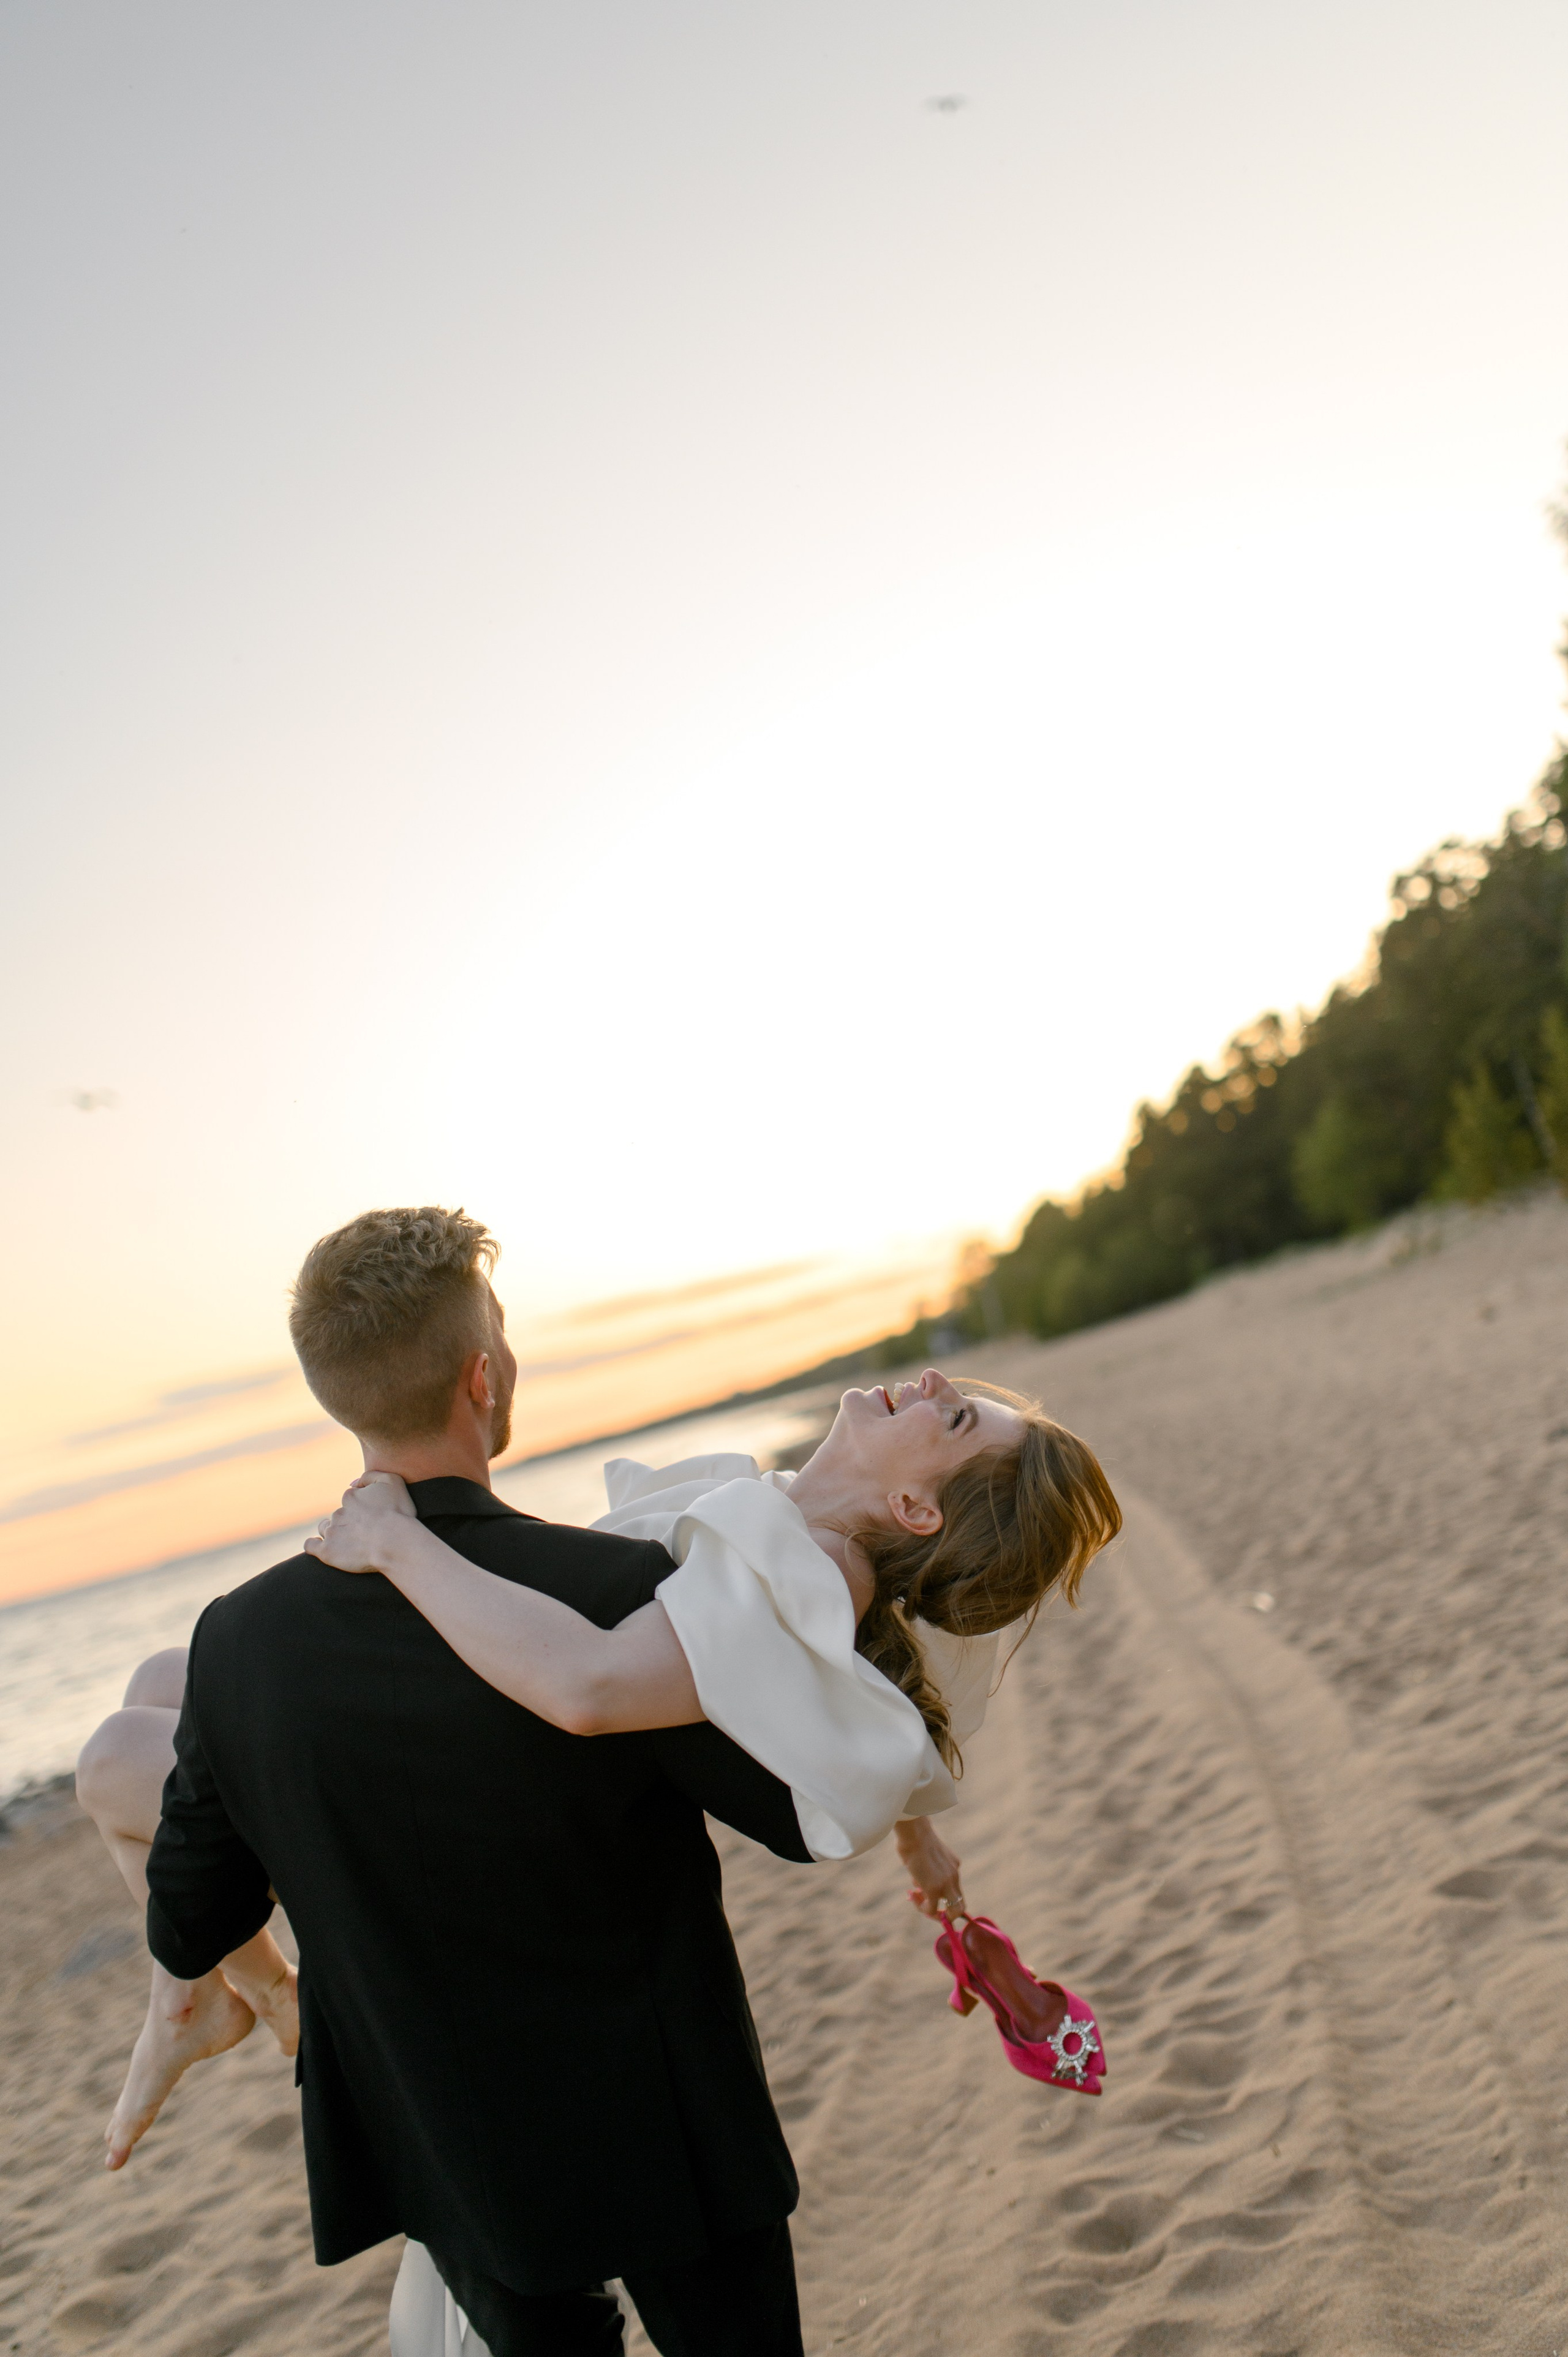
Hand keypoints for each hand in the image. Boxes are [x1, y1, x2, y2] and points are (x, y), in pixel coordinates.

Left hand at [303, 1472, 417, 1572]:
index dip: (361, 1508)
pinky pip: (311, 1545)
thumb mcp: (392, 1481)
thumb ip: (371, 1475)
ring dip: (333, 1532)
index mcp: (351, 1496)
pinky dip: (313, 1545)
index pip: (351, 1499)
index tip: (372, 1518)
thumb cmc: (397, 1513)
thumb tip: (353, 1483)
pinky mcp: (327, 1551)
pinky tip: (319, 1547)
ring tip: (347, 1542)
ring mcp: (331, 1532)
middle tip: (365, 1533)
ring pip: (325, 1528)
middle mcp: (338, 1512)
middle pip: (339, 1515)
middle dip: (348, 1522)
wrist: (394, 1543)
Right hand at [894, 1816, 964, 1918]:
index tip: (930, 1898)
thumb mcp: (927, 1855)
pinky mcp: (934, 1889)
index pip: (956, 1891)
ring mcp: (946, 1884)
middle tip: (928, 1908)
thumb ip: (928, 1869)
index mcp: (954, 1866)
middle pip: (960, 1907)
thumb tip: (918, 1883)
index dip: (945, 1901)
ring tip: (915, 1896)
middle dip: (946, 1915)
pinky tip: (912, 1896)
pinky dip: (921, 1908)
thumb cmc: (914, 1840)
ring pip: (951, 1912)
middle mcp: (954, 1876)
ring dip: (931, 1911)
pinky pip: (931, 1909)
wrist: (914, 1834)